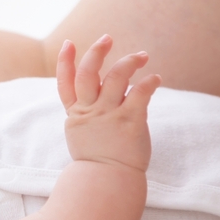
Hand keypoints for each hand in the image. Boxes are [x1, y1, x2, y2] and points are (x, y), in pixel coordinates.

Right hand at [55, 35, 159, 170]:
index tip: (69, 43)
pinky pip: (140, 93)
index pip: (65, 82)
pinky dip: (149, 82)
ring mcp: (109, 115)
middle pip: (88, 73)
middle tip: (107, 38)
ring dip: (129, 62)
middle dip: (96, 52)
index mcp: (76, 114)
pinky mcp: (130, 121)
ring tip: (142, 56)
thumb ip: (87, 112)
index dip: (65, 61)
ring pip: (116, 77)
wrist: (108, 182)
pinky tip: (154, 78)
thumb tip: (102, 90)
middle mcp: (90, 111)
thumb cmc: (98, 160)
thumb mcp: (82, 134)